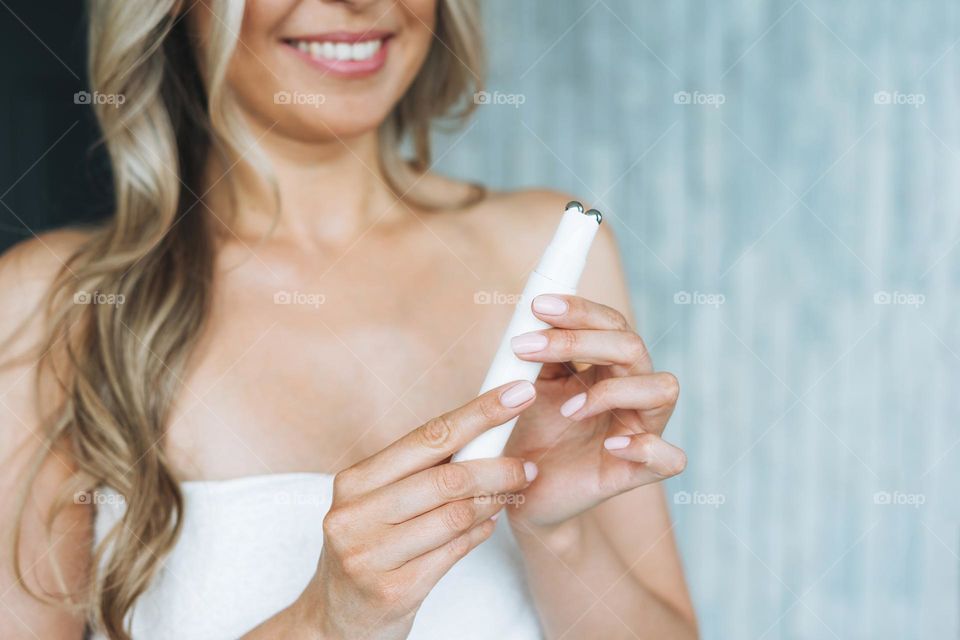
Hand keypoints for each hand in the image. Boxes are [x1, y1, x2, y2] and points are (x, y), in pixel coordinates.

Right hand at [298, 382, 538, 639]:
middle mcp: (354, 514)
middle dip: (498, 469)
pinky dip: (479, 535)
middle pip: (448, 478)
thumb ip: (420, 472)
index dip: (479, 413)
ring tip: (507, 497)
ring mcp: (370, 555)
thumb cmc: (369, 546)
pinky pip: (454, 552)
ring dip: (493, 504)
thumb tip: (485, 434)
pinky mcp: (392, 590)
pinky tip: (486, 526)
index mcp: (353, 481)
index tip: (517, 394)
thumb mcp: (377, 503)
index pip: (428, 436)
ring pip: (455, 515)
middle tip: (527, 468)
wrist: (336, 617)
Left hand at [502, 295, 685, 542]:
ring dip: (613, 391)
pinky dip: (647, 447)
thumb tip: (530, 315)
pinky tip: (609, 445)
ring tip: (568, 410)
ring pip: (664, 388)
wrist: (522, 491)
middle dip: (581, 341)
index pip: (610, 323)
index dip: (579, 311)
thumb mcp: (524, 386)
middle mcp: (630, 392)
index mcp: (606, 367)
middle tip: (527, 348)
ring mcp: (639, 430)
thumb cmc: (529, 433)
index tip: (538, 307)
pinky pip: (670, 457)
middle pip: (632, 347)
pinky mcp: (637, 472)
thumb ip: (534, 353)